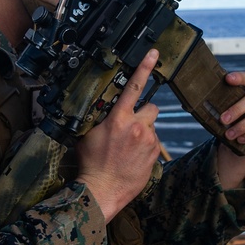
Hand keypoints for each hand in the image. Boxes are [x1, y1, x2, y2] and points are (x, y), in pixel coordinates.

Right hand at [77, 50, 161, 222]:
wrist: (103, 190)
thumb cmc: (91, 164)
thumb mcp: (88, 134)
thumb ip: (100, 117)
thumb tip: (102, 108)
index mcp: (118, 119)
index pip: (134, 86)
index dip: (144, 67)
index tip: (154, 54)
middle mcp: (137, 127)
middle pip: (152, 107)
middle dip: (145, 112)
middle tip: (132, 124)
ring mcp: (149, 141)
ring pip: (152, 127)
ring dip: (144, 132)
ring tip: (129, 147)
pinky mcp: (155, 154)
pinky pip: (154, 143)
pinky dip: (146, 147)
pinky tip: (134, 157)